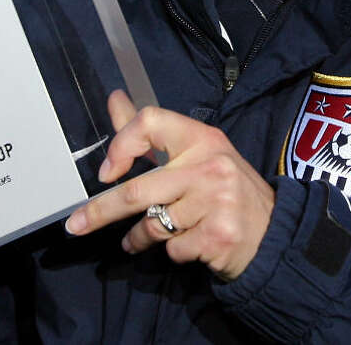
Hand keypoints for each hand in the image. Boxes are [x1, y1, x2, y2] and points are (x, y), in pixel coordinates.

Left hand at [64, 91, 274, 280]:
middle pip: (137, 190)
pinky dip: (174, 251)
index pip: (150, 122)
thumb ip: (150, 133)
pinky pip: (173, 248)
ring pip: (153, 224)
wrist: (274, 233)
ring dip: (140, 238)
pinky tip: (190, 244)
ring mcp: (216, 202)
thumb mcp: (196, 154)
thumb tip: (114, 99)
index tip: (107, 172)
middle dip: (100, 211)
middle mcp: (209, 166)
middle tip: (76, 226)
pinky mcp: (218, 237)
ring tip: (139, 240)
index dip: (120, 145)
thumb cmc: (225, 190)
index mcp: (202, 138)